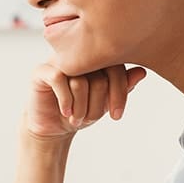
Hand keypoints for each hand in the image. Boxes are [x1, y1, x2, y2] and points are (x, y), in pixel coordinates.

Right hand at [25, 60, 146, 141]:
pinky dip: (66, 100)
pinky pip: (59, 80)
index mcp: (97, 58)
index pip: (117, 67)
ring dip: (81, 107)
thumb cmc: (81, 110)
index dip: (120, 92)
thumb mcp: (106, 102)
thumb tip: (142, 72)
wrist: (53, 127)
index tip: (117, 116)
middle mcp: (79, 55)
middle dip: (97, 104)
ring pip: (80, 81)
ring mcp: (59, 61)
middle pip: (99, 74)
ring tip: (76, 118)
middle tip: (89, 118)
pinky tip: (66, 111)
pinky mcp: (42, 71)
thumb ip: (122, 87)